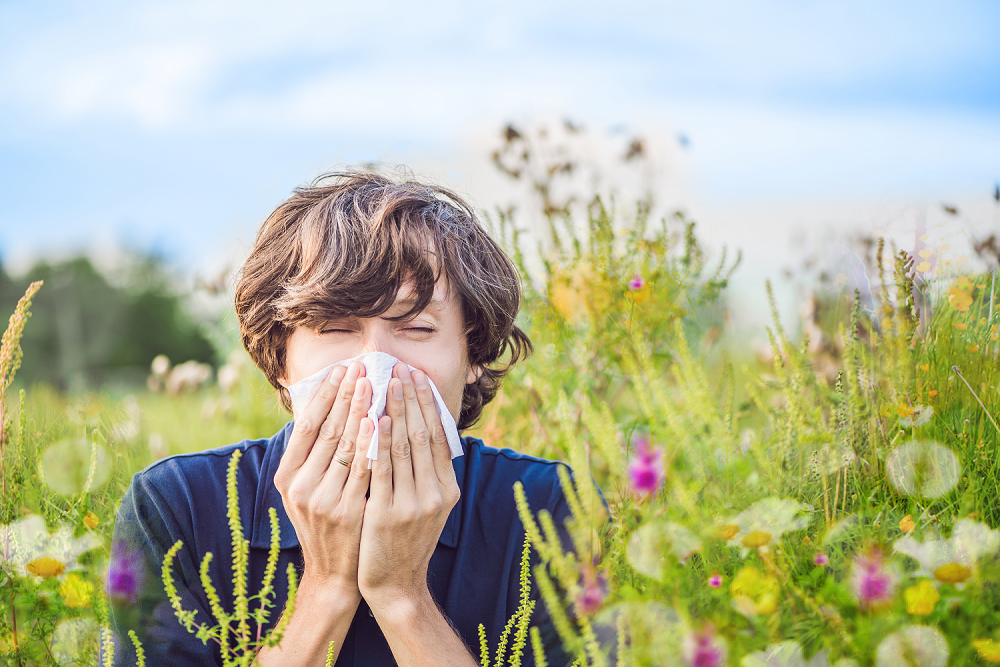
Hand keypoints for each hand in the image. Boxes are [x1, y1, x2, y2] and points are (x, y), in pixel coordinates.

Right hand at [272, 361, 373, 602]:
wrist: (335, 573)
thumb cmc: (326, 523)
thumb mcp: (308, 490)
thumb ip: (313, 455)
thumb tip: (326, 406)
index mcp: (287, 477)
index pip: (307, 425)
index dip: (325, 394)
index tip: (342, 369)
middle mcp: (300, 486)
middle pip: (327, 430)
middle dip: (346, 395)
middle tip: (362, 366)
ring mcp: (322, 500)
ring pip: (345, 446)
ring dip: (361, 410)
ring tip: (374, 383)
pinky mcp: (346, 511)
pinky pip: (363, 469)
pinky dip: (372, 443)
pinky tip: (381, 421)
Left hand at [358, 364, 460, 609]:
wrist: (394, 584)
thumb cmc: (404, 540)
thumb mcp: (426, 506)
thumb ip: (426, 473)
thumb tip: (420, 430)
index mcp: (447, 489)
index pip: (438, 436)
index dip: (427, 403)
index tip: (416, 376)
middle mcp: (436, 494)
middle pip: (423, 434)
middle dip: (411, 398)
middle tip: (401, 368)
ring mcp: (414, 504)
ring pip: (404, 446)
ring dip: (396, 410)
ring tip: (387, 382)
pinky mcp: (389, 513)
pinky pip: (383, 469)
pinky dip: (381, 441)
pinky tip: (376, 418)